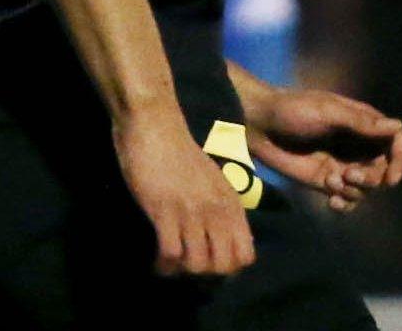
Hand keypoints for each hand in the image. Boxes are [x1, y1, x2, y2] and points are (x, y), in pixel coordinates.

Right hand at [115, 109, 254, 276]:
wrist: (156, 126)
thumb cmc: (180, 153)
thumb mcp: (212, 180)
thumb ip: (220, 206)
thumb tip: (219, 239)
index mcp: (231, 203)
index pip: (246, 255)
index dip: (228, 267)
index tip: (209, 262)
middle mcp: (217, 210)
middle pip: (223, 266)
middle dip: (204, 275)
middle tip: (187, 266)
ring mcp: (192, 211)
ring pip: (198, 264)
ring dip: (182, 272)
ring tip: (170, 264)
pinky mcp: (165, 210)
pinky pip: (171, 254)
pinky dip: (163, 264)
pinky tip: (157, 260)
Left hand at [246, 88, 401, 212]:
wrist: (261, 125)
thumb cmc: (294, 110)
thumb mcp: (329, 111)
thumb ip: (362, 123)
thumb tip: (398, 126)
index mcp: (365, 124)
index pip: (399, 142)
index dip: (401, 159)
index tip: (391, 175)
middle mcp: (360, 146)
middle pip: (386, 170)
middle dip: (373, 178)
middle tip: (349, 175)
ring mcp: (345, 165)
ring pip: (369, 188)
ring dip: (356, 191)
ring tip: (331, 183)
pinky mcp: (328, 182)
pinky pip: (349, 200)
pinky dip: (346, 204)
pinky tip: (332, 202)